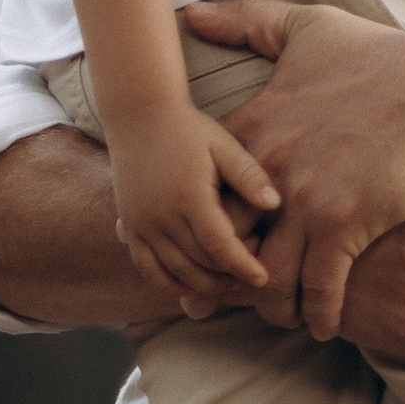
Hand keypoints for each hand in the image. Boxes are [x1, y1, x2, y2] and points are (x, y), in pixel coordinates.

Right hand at [105, 101, 276, 313]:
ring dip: (202, 286)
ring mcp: (141, 224)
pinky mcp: (129, 226)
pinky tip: (190, 287)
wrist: (138, 116)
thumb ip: (249, 175)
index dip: (243, 267)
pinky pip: (146, 267)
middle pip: (199, 264)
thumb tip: (275, 204)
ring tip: (227, 285)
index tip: (263, 279)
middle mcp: (161, 216)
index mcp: (189, 196)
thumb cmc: (189, 130)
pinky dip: (167, 283)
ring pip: (174, 272)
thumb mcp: (223, 145)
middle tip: (250, 279)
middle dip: (227, 278)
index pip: (220, 245)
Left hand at [179, 0, 404, 335]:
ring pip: (265, 278)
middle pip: (220, 243)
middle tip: (229, 301)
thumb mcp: (309, 28)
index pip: (201, 195)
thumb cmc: (384, 57)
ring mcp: (305, 199)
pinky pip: (318, 290)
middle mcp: (266, 167)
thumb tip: (193, 13)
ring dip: (272, 307)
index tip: (209, 247)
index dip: (202, 226)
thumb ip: (248, 21)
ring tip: (283, 317)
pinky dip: (320, 315)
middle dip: (221, 278)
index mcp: (253, 128)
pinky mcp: (346, 225)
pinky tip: (327, 324)